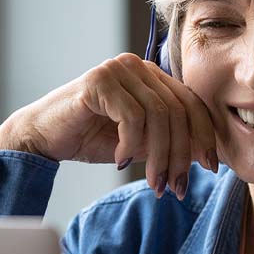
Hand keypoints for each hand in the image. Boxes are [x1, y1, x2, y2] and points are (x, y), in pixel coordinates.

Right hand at [0, 53, 218, 199]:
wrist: (42, 137)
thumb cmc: (90, 138)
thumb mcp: (139, 143)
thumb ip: (168, 142)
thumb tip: (205, 156)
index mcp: (151, 76)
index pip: (191, 102)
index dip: (204, 136)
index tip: (211, 167)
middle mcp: (137, 66)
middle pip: (177, 111)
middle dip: (181, 154)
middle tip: (178, 187)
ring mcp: (118, 69)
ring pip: (158, 115)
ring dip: (159, 156)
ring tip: (154, 183)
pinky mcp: (98, 81)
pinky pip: (132, 116)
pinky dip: (131, 144)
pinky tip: (120, 161)